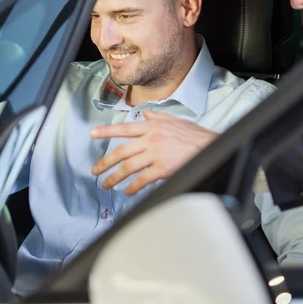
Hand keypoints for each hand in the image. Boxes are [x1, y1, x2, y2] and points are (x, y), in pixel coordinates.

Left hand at [90, 110, 218, 194]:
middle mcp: (151, 139)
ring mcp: (156, 154)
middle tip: (95, 170)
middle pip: (121, 151)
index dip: (107, 131)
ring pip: (128, 167)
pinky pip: (142, 179)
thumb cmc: (194, 135)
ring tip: (107, 184)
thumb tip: (145, 112)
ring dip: (115, 177)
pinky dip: (133, 187)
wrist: (209, 146)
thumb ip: (157, 117)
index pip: (124, 128)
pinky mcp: (162, 169)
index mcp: (152, 126)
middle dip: (105, 162)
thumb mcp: (175, 120)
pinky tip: (128, 191)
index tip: (92, 134)